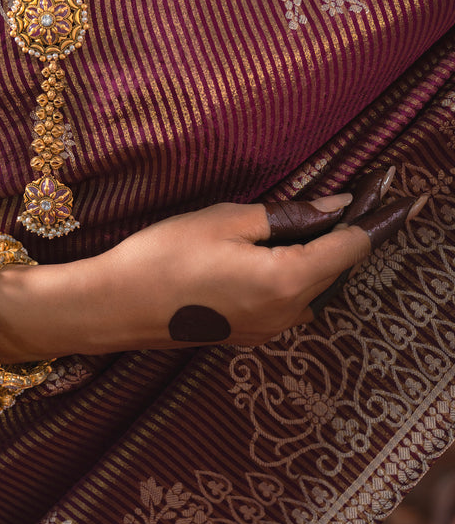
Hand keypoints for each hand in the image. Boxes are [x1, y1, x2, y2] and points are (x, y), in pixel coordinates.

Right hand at [0, 170, 428, 361]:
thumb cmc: (163, 256)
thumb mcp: (227, 221)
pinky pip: (293, 297)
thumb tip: (337, 206)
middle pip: (340, 269)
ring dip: (329, 253)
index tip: (410, 197)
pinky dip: (303, 271)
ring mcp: (268, 329)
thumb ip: (289, 217)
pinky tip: (291, 247)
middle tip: (373, 191)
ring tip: (331, 215)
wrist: (113, 308)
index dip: (382, 218)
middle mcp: (288, 313)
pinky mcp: (249, 332)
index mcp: (288, 281)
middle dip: (357, 231)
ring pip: (318, 285)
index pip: (352, 247)